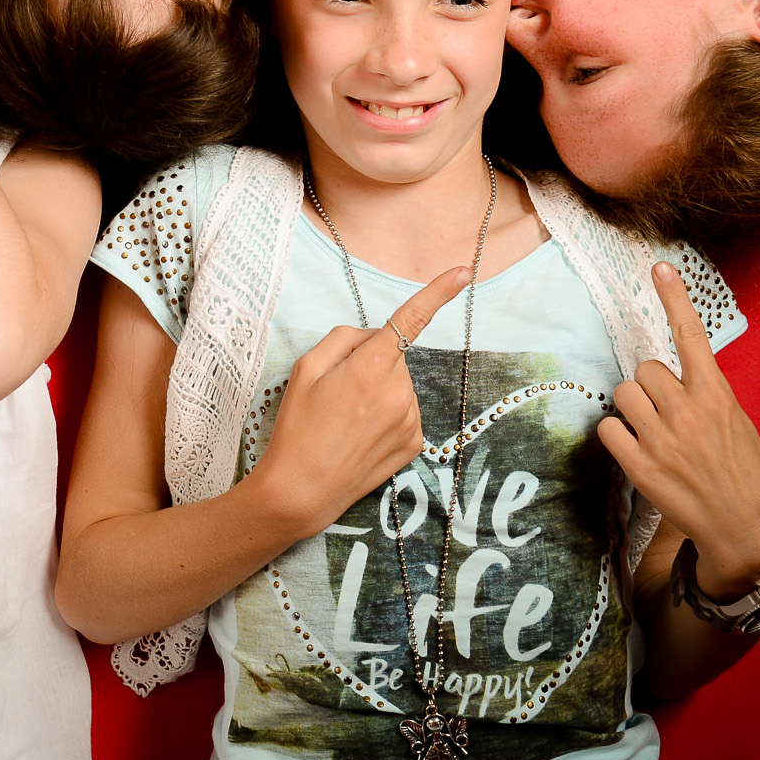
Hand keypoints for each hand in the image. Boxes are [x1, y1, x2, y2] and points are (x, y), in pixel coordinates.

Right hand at [249, 269, 469, 532]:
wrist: (303, 489)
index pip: (408, 320)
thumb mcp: (304, 370)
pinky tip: (361, 433)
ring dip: (379, 389)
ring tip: (346, 418)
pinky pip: (404, 410)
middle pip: (392, 356)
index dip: (437, 293)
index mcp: (369, 368)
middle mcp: (398, 392)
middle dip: (371, 361)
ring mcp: (410, 419)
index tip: (462, 271)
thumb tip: (373, 335)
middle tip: (336, 390)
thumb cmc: (297, 427)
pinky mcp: (415, 443)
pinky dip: (387, 414)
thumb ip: (342, 339)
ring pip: (400, 384)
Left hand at [600, 264, 759, 595]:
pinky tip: (637, 451)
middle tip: (668, 414)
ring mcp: (663, 440)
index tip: (659, 267)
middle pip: (644, 369)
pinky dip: (618, 436)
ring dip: (634, 409)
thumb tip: (683, 386)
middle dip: (651, 387)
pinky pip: (608, 428)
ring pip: (624, 393)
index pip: (693, 338)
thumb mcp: (741, 430)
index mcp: (719, 399)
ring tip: (655, 433)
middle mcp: (689, 412)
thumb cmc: (752, 482)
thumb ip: (709, 401)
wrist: (751, 537)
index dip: (674, 300)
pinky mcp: (642, 468)